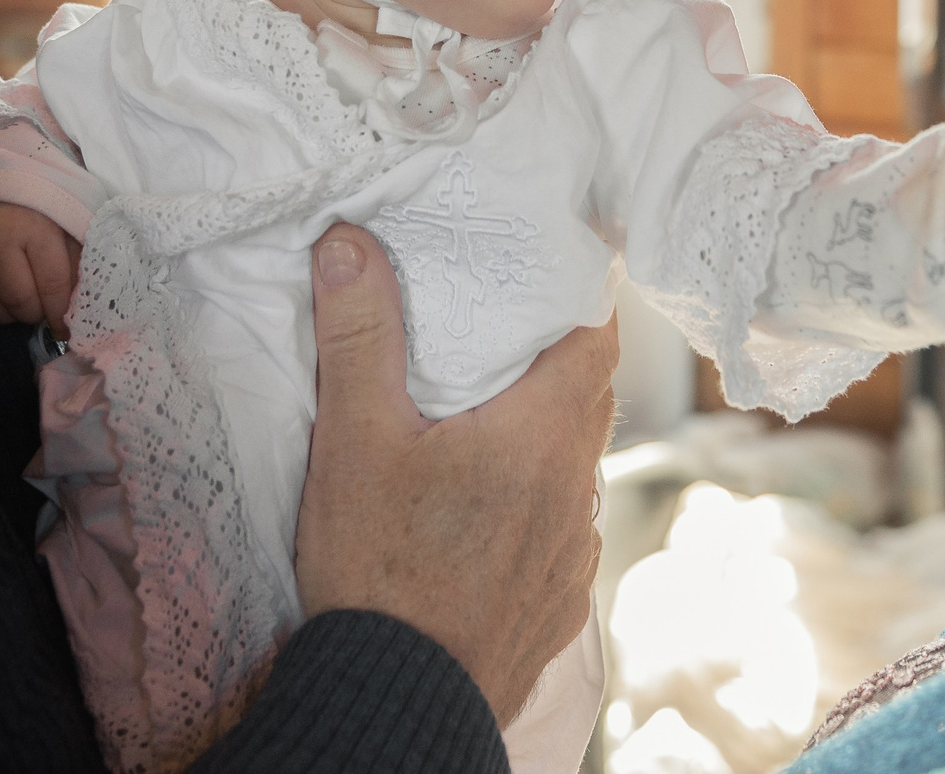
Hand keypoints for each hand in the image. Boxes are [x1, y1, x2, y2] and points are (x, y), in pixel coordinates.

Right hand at [0, 200, 78, 335]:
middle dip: (33, 314)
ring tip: (19, 306)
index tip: (64, 329)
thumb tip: (78, 308)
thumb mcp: (67, 224)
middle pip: (18, 299)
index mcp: (37, 227)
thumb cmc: (38, 204)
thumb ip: (76, 263)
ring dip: (7, 315)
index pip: (52, 284)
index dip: (59, 313)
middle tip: (39, 312)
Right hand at [293, 224, 615, 725]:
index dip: (584, 298)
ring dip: (548, 438)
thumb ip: (359, 336)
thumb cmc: (379, 570)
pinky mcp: (558, 603)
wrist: (400, 701)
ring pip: (577, 469)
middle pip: (590, 400)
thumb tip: (349, 242)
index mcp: (539, 436)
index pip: (595, 338)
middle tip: (517, 332)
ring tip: (495, 422)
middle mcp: (573, 491)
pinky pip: (563, 533)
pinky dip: (538, 507)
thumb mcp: (354, 440)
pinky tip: (490, 511)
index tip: (563, 270)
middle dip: (562, 360)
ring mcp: (573, 554)